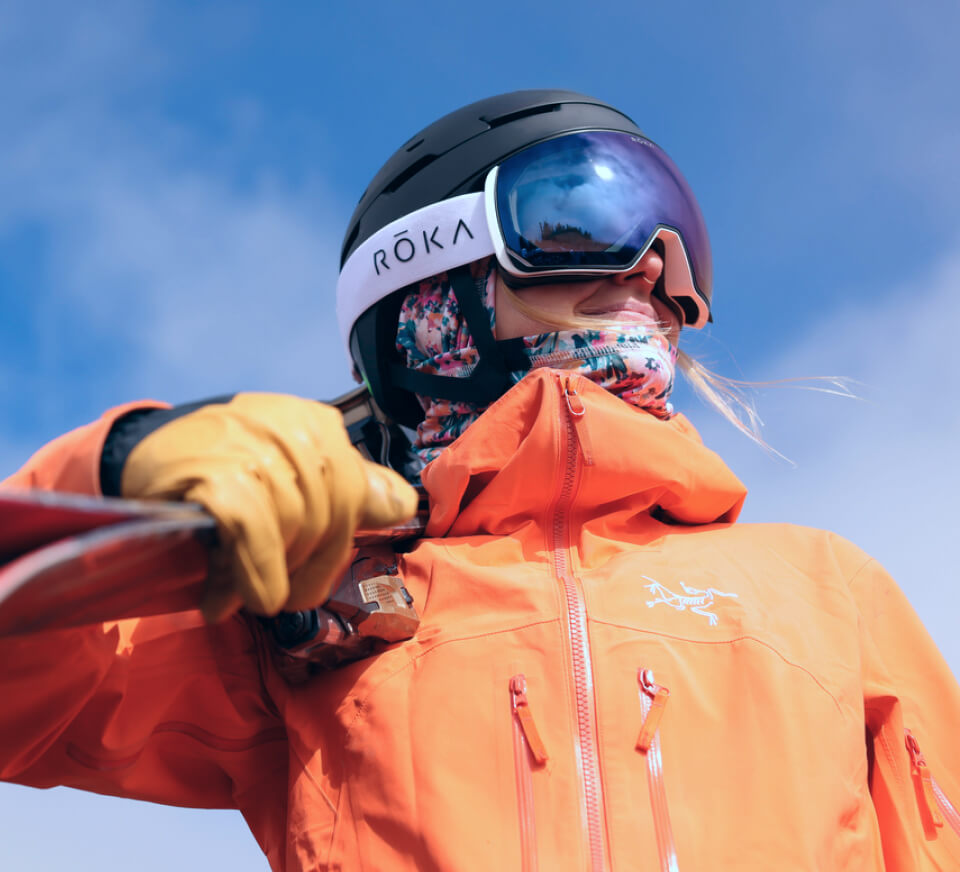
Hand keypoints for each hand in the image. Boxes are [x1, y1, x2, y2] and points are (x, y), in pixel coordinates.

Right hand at [120, 393, 417, 620]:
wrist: (138, 460)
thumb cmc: (219, 474)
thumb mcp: (288, 474)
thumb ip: (349, 490)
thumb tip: (403, 505)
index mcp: (318, 426)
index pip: (363, 498)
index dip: (335, 547)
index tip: (304, 568)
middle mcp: (295, 428)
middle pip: (333, 520)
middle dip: (305, 568)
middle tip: (270, 591)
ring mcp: (257, 447)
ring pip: (297, 531)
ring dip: (268, 577)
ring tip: (235, 590)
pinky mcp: (219, 475)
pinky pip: (257, 535)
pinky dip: (252, 573)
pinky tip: (234, 596)